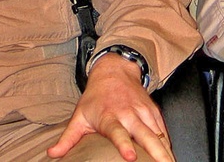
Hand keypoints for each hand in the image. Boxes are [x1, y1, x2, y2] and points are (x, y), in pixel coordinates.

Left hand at [47, 53, 172, 161]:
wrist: (114, 71)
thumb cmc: (96, 97)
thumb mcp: (79, 116)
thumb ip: (68, 138)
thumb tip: (52, 154)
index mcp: (110, 117)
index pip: (118, 133)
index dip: (124, 145)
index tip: (131, 157)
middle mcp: (129, 114)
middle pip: (146, 135)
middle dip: (156, 152)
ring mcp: (143, 112)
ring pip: (159, 134)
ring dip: (166, 151)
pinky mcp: (154, 111)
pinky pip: (164, 130)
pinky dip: (168, 143)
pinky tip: (171, 156)